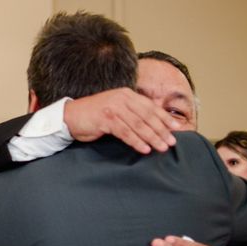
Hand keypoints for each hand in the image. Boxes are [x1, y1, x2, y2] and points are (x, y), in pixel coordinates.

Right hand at [64, 88, 179, 153]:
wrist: (70, 117)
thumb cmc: (93, 116)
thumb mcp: (115, 109)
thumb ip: (130, 112)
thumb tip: (150, 123)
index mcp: (126, 94)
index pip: (150, 107)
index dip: (164, 118)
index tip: (176, 128)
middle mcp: (122, 98)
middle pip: (147, 116)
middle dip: (161, 130)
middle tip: (171, 142)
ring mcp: (114, 108)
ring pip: (138, 125)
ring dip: (152, 138)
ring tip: (161, 148)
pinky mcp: (106, 119)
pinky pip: (125, 132)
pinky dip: (136, 141)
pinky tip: (144, 149)